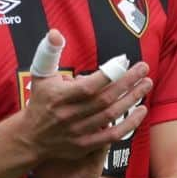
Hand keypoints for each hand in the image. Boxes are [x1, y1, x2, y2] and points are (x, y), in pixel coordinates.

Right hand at [22, 51, 150, 163]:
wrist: (29, 138)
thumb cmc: (40, 101)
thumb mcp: (40, 75)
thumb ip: (49, 52)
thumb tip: (55, 32)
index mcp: (59, 97)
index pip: (88, 86)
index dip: (108, 75)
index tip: (124, 61)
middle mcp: (69, 115)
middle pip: (104, 99)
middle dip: (127, 83)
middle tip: (144, 68)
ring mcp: (78, 132)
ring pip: (111, 116)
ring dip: (132, 99)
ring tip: (147, 84)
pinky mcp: (85, 145)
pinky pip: (112, 136)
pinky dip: (130, 124)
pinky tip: (142, 110)